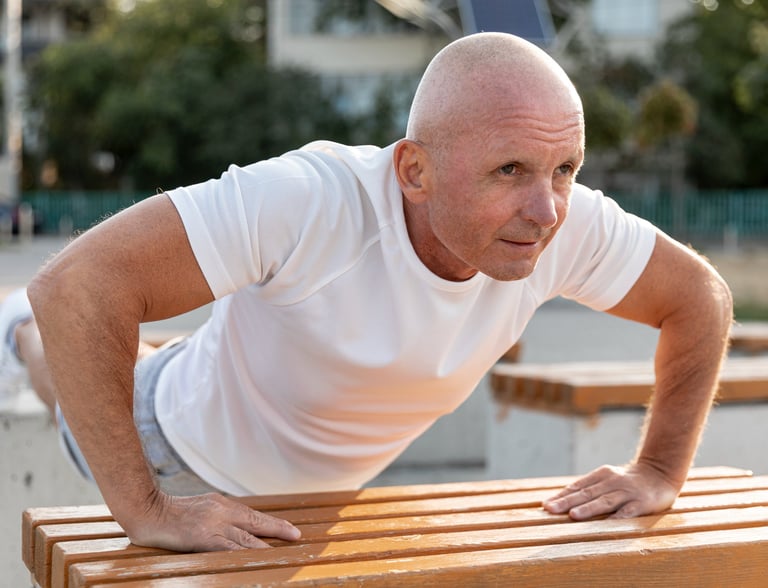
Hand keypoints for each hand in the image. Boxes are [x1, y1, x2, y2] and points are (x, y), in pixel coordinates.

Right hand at [123, 490, 300, 551]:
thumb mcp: (200, 508)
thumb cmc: (170, 512)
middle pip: (256, 522)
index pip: (253, 515)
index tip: (290, 529)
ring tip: (283, 551)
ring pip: (246, 538)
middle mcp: (222, 512)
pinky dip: (245, 554)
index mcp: (222, 504)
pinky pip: (229, 548)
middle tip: (296, 536)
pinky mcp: (203, 538)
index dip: (273, 523)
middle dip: (278, 529)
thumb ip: (218, 516)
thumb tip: (237, 527)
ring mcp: (214, 525)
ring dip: (266, 546)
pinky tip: (256, 558)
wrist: (147, 510)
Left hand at [542, 462, 679, 520]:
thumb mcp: (606, 480)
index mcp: (601, 476)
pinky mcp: (642, 502)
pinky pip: (630, 511)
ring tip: (573, 515)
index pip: (577, 486)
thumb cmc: (626, 481)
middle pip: (586, 493)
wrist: (659, 473)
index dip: (561, 496)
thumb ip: (588, 489)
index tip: (545, 505)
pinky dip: (619, 517)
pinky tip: (610, 523)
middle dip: (567, 502)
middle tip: (549, 509)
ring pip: (605, 501)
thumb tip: (561, 501)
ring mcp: (627, 492)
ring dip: (589, 509)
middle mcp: (611, 482)